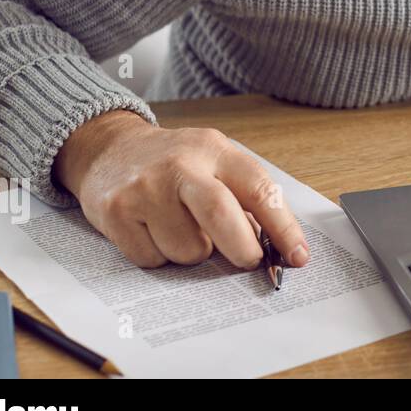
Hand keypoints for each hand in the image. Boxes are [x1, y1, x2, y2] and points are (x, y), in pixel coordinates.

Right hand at [53, 110, 310, 270]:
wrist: (111, 149)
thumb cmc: (176, 164)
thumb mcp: (215, 162)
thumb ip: (245, 197)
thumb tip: (277, 247)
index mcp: (215, 150)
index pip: (258, 189)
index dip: (283, 228)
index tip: (298, 256)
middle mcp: (179, 166)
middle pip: (221, 216)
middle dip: (243, 250)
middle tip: (249, 260)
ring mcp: (145, 189)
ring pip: (187, 249)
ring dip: (194, 253)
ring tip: (182, 229)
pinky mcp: (116, 213)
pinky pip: (153, 259)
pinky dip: (161, 256)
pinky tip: (153, 231)